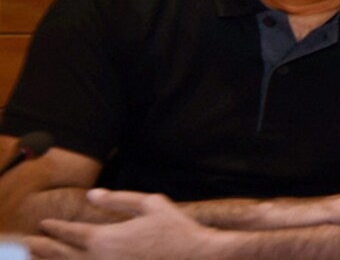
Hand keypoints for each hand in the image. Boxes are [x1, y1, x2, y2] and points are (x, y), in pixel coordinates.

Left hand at [27, 189, 214, 259]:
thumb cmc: (176, 230)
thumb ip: (119, 199)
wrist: (197, 257)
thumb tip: (92, 195)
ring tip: (38, 258)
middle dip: (44, 247)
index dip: (55, 228)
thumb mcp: (151, 204)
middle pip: (62, 255)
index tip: (44, 225)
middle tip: (30, 243)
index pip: (71, 232)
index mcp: (106, 237)